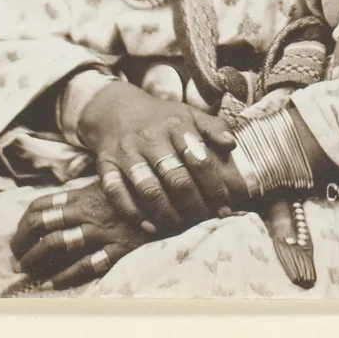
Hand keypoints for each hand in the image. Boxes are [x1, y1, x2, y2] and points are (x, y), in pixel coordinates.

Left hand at [10, 181, 149, 289]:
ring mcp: (102, 230)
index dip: (23, 222)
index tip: (18, 236)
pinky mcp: (118, 247)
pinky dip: (65, 276)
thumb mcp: (111, 184)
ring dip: (36, 259)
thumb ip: (87, 193)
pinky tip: (52, 283)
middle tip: (15, 257)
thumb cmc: (142, 190)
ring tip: (26, 270)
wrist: (176, 195)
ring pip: (58, 243)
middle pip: (43, 223)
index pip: (42, 204)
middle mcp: (89, 211)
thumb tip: (60, 204)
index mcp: (84, 194)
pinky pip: (86, 264)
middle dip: (22, 242)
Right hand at [77, 81, 244, 232]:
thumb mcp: (189, 114)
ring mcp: (127, 152)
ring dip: (167, 214)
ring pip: (148, 189)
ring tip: (181, 227)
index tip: (224, 207)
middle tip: (205, 222)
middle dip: (194, 206)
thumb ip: (214, 127)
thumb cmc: (161, 119)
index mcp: (176, 124)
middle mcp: (150, 138)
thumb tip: (232, 145)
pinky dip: (134, 213)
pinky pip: (117, 194)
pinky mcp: (106, 165)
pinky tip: (150, 226)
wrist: (116, 110)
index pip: (199, 160)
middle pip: (175, 178)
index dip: (214, 187)